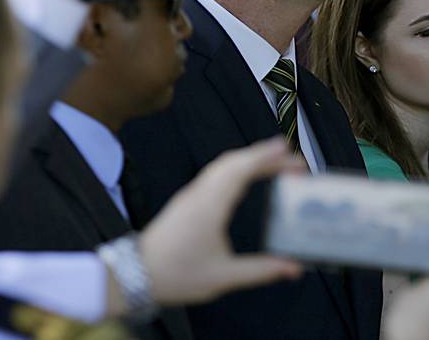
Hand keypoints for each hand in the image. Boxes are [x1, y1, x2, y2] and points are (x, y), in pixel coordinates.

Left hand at [137, 138, 304, 304]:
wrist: (134, 275)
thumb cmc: (176, 275)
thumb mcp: (223, 277)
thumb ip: (261, 270)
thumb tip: (294, 267)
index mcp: (209, 207)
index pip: (240, 170)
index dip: (266, 157)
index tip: (288, 151)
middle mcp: (199, 194)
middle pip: (233, 161)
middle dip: (264, 155)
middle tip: (292, 158)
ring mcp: (191, 195)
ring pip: (222, 165)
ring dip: (249, 159)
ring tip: (275, 162)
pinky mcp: (187, 200)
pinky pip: (214, 173)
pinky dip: (236, 167)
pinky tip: (245, 176)